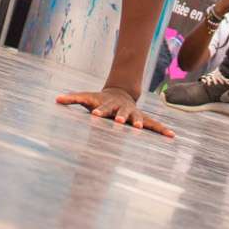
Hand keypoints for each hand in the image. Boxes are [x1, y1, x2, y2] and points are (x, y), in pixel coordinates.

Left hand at [56, 87, 174, 137]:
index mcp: (107, 105)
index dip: (98, 111)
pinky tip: (172, 136)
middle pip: (120, 113)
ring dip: (139, 123)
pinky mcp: (142, 119)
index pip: (101, 108)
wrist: (120, 92)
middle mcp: (121, 109)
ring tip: (139, 128)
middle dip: (119, 117)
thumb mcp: (86, 97)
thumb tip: (56, 99)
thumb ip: (72, 98)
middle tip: (118, 121)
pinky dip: (162, 130)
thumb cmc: (100, 100)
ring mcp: (133, 114)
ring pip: (137, 118)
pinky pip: (154, 125)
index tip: (94, 115)